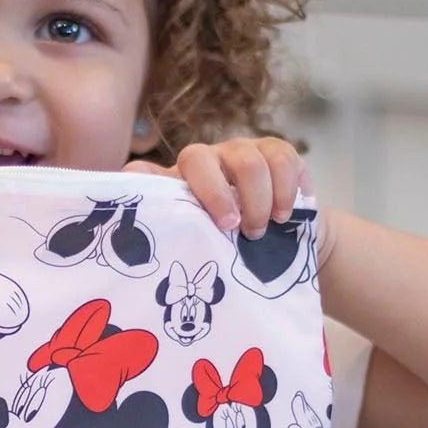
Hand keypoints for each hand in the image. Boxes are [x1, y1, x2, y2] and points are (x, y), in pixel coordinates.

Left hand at [126, 136, 306, 239]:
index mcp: (176, 186)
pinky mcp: (273, 151)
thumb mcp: (207, 248)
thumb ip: (185, 247)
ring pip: (246, 161)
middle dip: (216, 195)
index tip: (158, 213)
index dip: (140, 182)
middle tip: (233, 228)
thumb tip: (159, 276)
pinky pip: (281, 157)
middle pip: (196, 157)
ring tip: (262, 230)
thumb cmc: (236, 245)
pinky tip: (286, 214)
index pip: (142, 172)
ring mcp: (238, 152)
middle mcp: (202, 162)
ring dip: (258, 200)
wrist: (287, 240)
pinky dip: (286, 190)